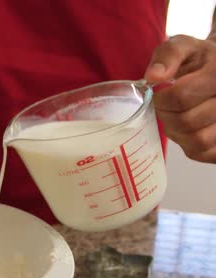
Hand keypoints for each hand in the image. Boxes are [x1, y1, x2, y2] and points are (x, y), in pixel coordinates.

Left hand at [145, 34, 215, 162]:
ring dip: (177, 133)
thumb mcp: (184, 46)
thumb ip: (168, 55)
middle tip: (166, 107)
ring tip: (177, 117)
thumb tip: (153, 77)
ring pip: (198, 141)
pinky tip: (189, 129)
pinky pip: (203, 153)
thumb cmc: (199, 59)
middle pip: (187, 121)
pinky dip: (189, 145)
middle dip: (167, 116)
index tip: (159, 94)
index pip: (180, 96)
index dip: (161, 99)